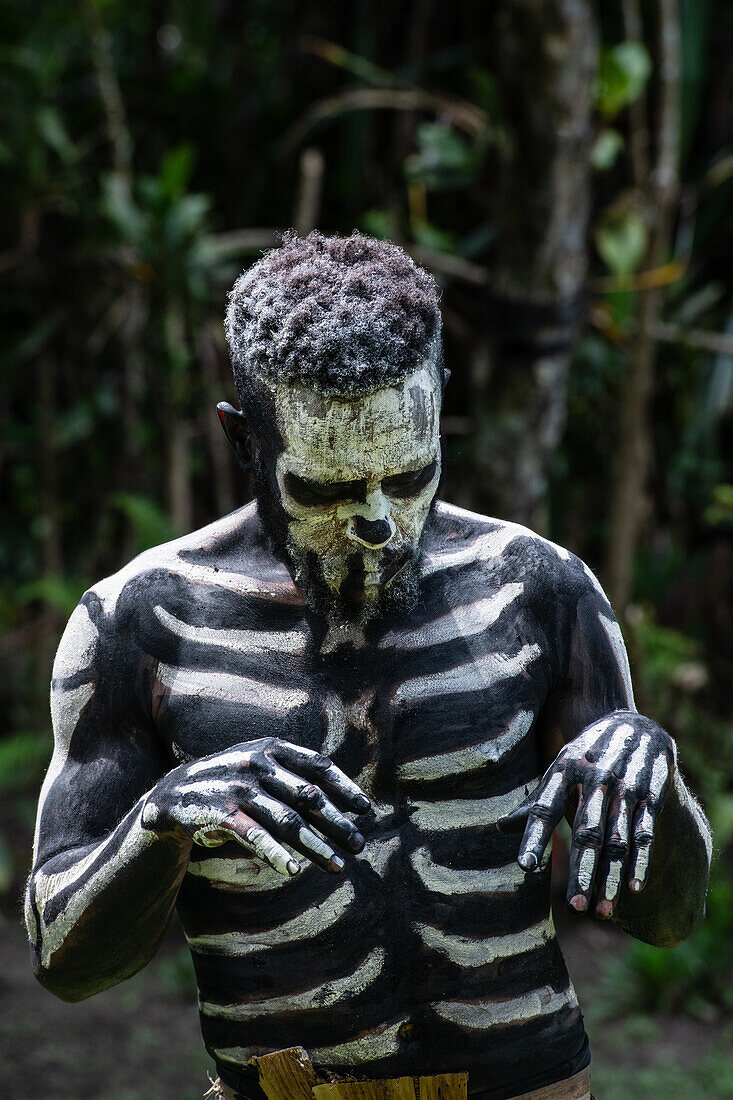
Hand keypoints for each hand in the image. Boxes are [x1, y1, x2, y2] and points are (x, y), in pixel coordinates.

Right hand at [141, 737, 370, 876]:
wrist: (175, 795)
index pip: (318, 766)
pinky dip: (277, 855)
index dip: (344, 788)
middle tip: (358, 845)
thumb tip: (343, 803)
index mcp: (272, 748)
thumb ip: (294, 777)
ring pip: (288, 821)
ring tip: (337, 866)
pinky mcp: (222, 814)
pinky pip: (256, 837)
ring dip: (316, 845)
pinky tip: (295, 871)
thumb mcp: (261, 768)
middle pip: (309, 796)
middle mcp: (258, 763)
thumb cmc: (232, 784)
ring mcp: (240, 788)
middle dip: (337, 823)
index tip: (365, 810)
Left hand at [497, 714, 675, 917]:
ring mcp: (624, 786)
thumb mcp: (558, 770)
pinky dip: (640, 860)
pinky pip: (644, 832)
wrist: (633, 724)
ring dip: (611, 875)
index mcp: (563, 771)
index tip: (525, 866)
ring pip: (617, 838)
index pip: (545, 807)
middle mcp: (593, 777)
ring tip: (603, 908)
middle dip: (582, 869)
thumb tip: (499, 828)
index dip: (534, 836)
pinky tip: (634, 887)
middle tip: (574, 905)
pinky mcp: (650, 794)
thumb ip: (535, 802)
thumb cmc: (586, 756)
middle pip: (586, 831)